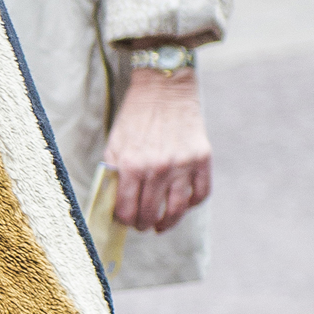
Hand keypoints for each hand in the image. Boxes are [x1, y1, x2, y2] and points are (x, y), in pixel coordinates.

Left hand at [104, 67, 212, 233]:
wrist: (164, 89)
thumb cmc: (135, 117)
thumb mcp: (115, 143)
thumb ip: (113, 173)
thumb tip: (111, 203)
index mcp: (132, 165)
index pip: (127, 209)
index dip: (124, 220)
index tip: (125, 220)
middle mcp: (158, 168)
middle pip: (150, 213)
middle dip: (143, 224)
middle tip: (142, 225)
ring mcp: (182, 164)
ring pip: (177, 210)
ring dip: (167, 223)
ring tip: (161, 225)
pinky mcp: (202, 159)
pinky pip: (200, 194)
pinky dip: (191, 204)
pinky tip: (182, 204)